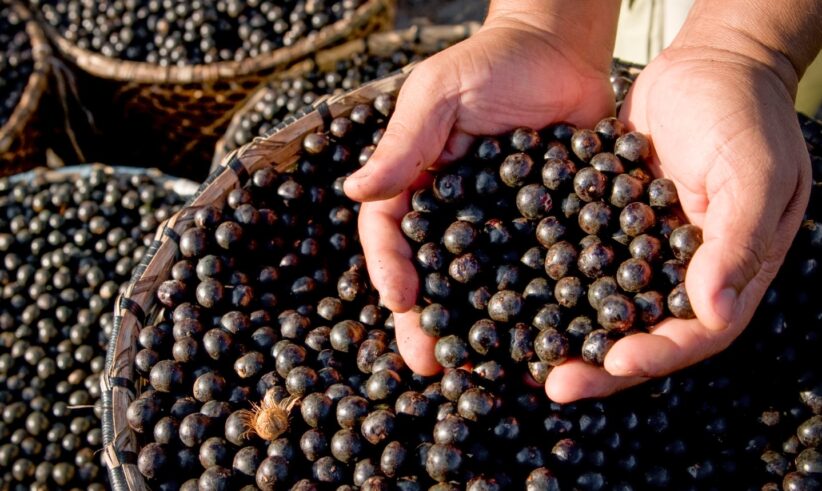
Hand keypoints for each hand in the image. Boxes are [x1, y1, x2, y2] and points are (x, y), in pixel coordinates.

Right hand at [344, 2, 619, 374]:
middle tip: (429, 362)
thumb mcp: (438, 94)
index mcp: (418, 184)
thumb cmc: (492, 61)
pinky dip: (537, 306)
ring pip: (483, 285)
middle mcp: (455, 214)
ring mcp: (502, 225)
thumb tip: (354, 191)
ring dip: (478, 328)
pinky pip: (539, 272)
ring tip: (480, 368)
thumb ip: (405, 143)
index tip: (399, 299)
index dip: (390, 267)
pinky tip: (541, 338)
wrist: (564, 49)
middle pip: (434, 273)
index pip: (391, 232)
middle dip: (428, 319)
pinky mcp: (549, 229)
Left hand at [545, 45, 811, 401]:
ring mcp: (641, 250)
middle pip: (639, 332)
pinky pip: (577, 259)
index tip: (613, 365)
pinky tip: (511, 292)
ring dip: (566, 330)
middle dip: (597, 362)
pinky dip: (549, 277)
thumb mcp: (754, 174)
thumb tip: (716, 314)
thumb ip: (737, 243)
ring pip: (601, 304)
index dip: (655, 355)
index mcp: (726, 273)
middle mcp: (680, 272)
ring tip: (522, 352)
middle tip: (552, 383)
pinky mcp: (607, 223)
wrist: (710, 64)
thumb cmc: (746, 115)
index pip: (694, 335)